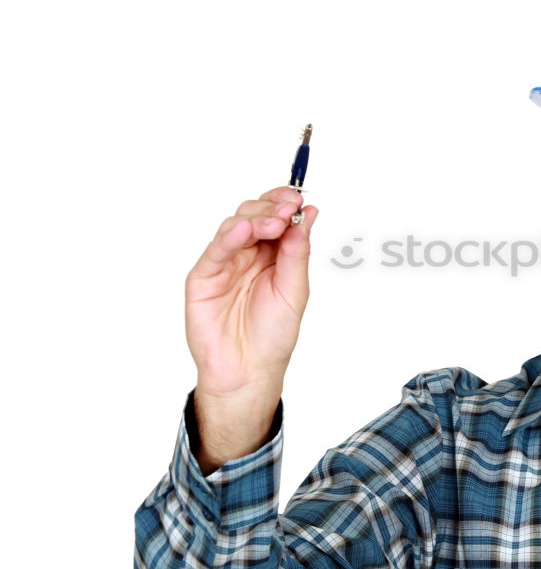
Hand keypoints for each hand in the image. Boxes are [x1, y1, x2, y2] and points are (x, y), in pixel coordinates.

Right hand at [184, 186, 317, 470]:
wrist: (250, 370)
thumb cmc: (273, 334)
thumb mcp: (295, 289)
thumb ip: (297, 251)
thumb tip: (308, 214)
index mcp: (272, 254)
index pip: (276, 216)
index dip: (285, 202)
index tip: (298, 197)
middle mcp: (247, 253)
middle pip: (255, 215)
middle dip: (272, 207)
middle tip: (288, 208)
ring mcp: (224, 263)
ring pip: (235, 226)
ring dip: (256, 218)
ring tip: (274, 221)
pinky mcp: (203, 277)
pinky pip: (215, 251)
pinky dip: (229, 237)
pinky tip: (244, 230)